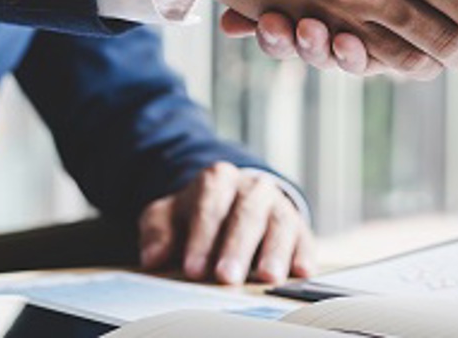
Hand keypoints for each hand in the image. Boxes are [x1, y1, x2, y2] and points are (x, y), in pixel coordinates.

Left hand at [138, 162, 314, 284]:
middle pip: (247, 213)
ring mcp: (279, 205)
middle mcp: (253, 187)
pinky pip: (305, 237)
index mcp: (218, 179)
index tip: (192, 269)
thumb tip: (153, 258)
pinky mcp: (299, 226)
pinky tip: (301, 271)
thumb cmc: (199, 213)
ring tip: (267, 277)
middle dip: (237, 246)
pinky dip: (304, 254)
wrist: (235, 200)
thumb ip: (157, 231)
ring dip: (274, 251)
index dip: (201, 237)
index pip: (210, 204)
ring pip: (280, 223)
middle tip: (227, 276)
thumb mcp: (169, 215)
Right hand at [223, 0, 457, 73]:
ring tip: (294, 35)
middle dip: (294, 29)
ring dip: (319, 47)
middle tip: (267, 27)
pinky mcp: (445, 29)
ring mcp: (415, 3)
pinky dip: (364, 61)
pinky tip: (339, 46)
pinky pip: (396, 57)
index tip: (249, 0)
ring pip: (352, 41)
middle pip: (325, 14)